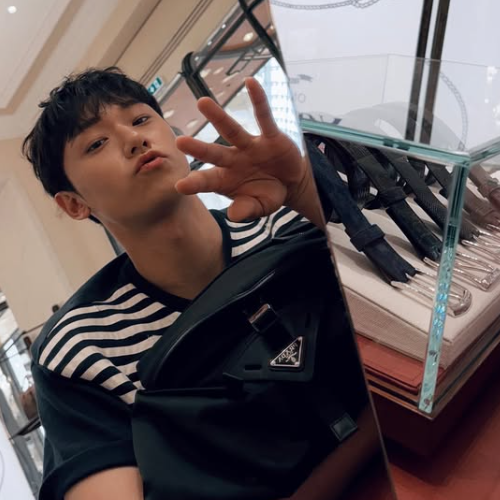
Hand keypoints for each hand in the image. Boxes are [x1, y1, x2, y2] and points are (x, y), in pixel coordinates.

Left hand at [175, 77, 309, 221]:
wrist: (291, 184)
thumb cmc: (268, 195)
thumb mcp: (259, 207)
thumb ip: (246, 210)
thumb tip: (232, 215)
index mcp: (227, 179)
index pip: (208, 181)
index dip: (195, 183)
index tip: (179, 185)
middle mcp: (234, 160)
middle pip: (214, 153)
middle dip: (199, 148)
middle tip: (180, 141)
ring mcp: (250, 146)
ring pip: (231, 130)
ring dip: (218, 117)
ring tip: (202, 102)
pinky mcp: (270, 137)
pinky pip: (264, 117)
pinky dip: (259, 101)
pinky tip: (251, 83)